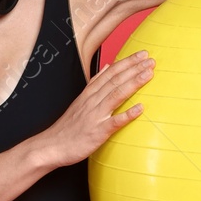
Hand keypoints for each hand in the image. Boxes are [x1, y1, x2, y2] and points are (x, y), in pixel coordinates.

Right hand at [37, 49, 155, 166]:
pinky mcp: (97, 132)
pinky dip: (127, 114)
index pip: (110, 73)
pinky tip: (140, 109)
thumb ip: (95, 83)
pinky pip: (114, 122)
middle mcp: (92, 101)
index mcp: (89, 94)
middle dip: (134, 68)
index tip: (142, 55)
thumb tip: (108, 67)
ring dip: (133, 83)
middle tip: (150, 60)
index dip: (127, 62)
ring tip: (148, 74)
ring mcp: (95, 116)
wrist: (51, 146)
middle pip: (115, 80)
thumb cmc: (68, 127)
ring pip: (116, 95)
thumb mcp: (80, 100)